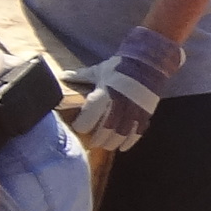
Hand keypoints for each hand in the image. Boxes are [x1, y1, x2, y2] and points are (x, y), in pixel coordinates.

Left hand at [71, 25, 182, 151]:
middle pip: (106, 129)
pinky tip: (123, 148)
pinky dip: (131, 142)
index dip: (82, 125)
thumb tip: (62, 76)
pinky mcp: (145, 113)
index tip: (78, 127)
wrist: (148, 62)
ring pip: (122, 133)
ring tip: (106, 146)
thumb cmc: (120, 66)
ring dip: (113, 142)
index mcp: (105, 93)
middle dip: (98, 138)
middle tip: (92, 142)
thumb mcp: (99, 70)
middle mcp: (120, 104)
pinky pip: (138, 132)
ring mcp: (134, 110)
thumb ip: (82, 76)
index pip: (90, 115)